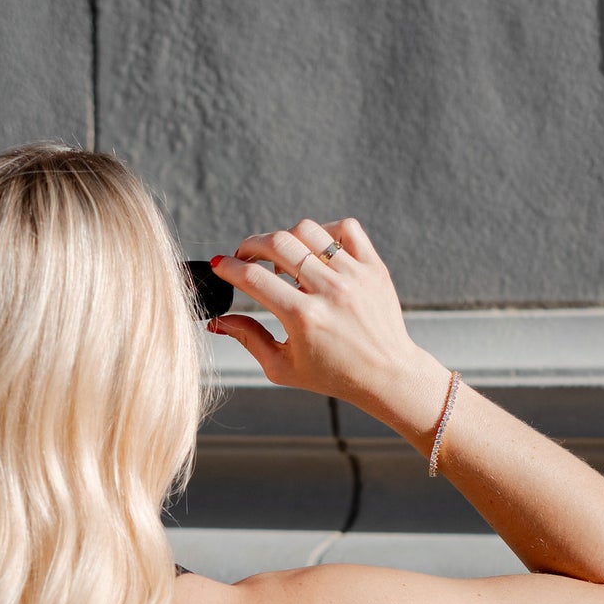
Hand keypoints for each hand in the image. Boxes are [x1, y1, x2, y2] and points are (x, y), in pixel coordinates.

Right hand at [205, 218, 450, 438]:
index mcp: (303, 318)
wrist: (386, 375)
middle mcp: (329, 292)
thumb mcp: (282, 366)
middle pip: (277, 243)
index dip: (228, 267)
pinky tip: (317, 251)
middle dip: (250, 245)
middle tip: (245, 257)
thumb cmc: (332, 375)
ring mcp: (354, 276)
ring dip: (286, 239)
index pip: (253, 278)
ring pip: (308, 230)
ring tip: (283, 259)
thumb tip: (216, 320)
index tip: (219, 265)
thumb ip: (248, 339)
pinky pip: (346, 228)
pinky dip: (325, 232)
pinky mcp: (374, 267)